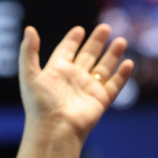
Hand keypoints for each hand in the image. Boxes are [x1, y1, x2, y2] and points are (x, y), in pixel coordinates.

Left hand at [14, 24, 133, 157]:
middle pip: (87, 56)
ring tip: (120, 40)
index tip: (79, 30)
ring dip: (112, 54)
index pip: (66, 51)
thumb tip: (29, 29)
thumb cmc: (40, 105)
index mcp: (56, 72)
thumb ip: (29, 52)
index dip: (72, 41)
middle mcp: (73, 79)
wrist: (55, 130)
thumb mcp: (30, 75)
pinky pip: (114, 85)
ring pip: (103, 68)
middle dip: (96, 42)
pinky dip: (122, 75)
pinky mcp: (101, 100)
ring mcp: (88, 89)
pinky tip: (128, 63)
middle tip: (105, 27)